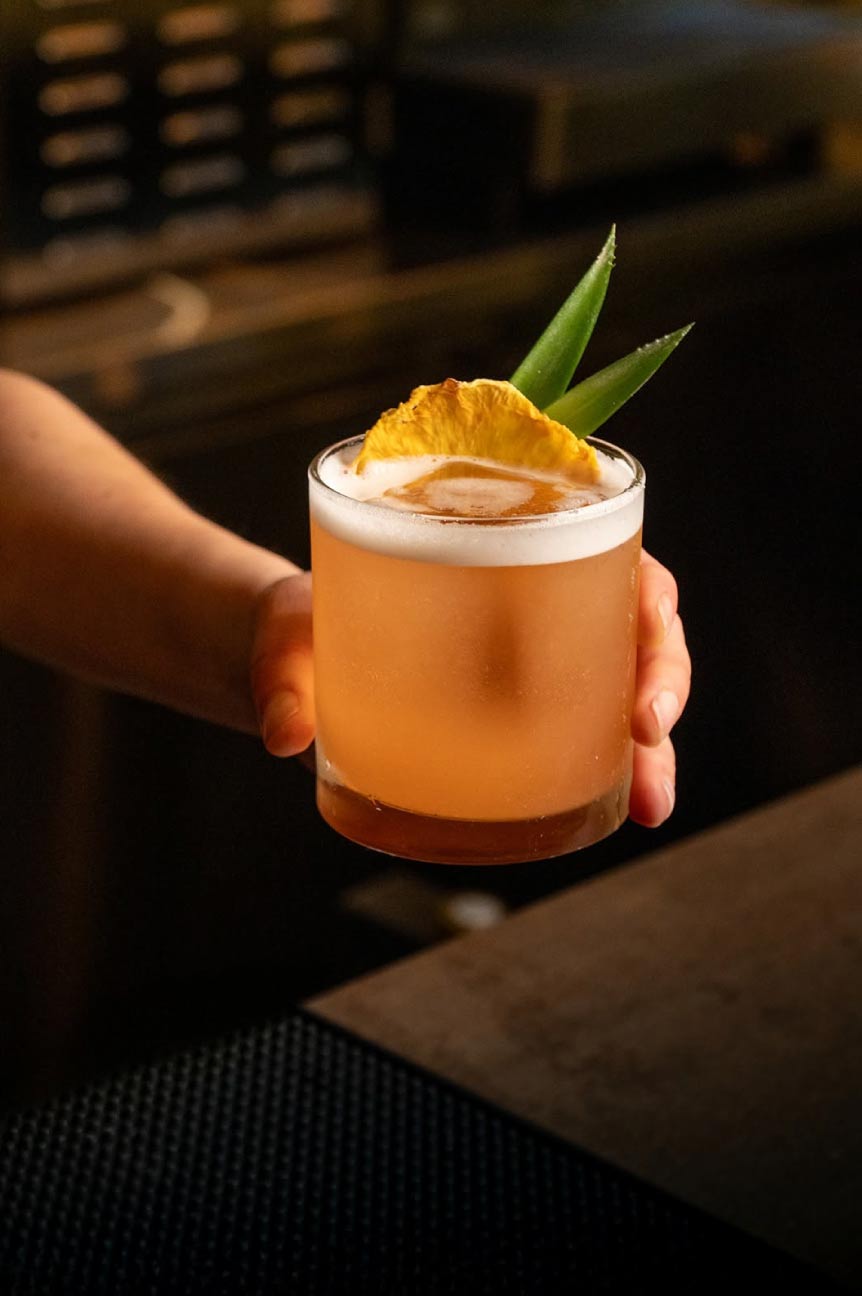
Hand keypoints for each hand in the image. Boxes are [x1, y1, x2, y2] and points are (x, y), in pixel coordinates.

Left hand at [251, 554, 691, 831]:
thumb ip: (282, 667)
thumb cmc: (300, 625)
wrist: (286, 667)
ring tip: (650, 805)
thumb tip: (287, 732)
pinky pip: (588, 741)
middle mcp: (530, 602)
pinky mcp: (522, 722)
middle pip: (631, 626)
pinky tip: (627, 811)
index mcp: (494, 546)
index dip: (641, 594)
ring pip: (621, 692)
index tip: (648, 628)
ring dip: (652, 749)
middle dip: (660, 682)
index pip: (600, 549)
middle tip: (649, 738)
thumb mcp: (287, 630)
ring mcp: (533, 665)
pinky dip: (617, 774)